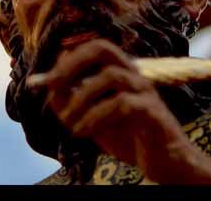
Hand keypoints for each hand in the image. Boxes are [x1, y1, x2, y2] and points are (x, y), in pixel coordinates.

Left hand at [28, 39, 210, 184]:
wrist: (165, 162)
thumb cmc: (131, 137)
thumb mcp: (95, 120)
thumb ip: (76, 103)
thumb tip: (49, 88)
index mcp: (121, 72)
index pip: (93, 48)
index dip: (67, 60)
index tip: (44, 81)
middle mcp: (133, 74)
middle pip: (104, 48)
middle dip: (74, 63)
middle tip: (53, 85)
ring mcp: (144, 90)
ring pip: (110, 75)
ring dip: (82, 97)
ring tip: (68, 123)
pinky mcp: (151, 111)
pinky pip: (122, 104)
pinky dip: (96, 117)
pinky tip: (83, 132)